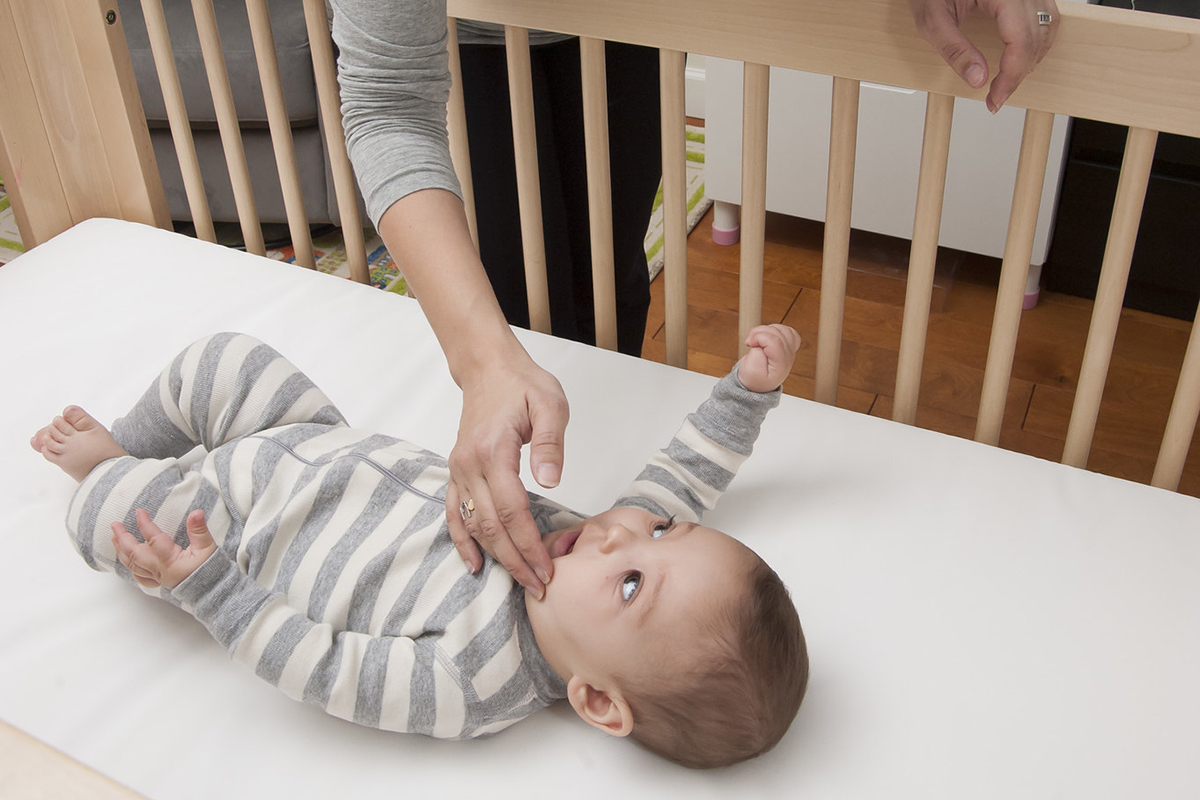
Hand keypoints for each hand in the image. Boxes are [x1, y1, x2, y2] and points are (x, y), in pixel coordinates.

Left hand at [111, 509, 217, 589]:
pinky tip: (125, 559)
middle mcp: (159, 569)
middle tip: (115, 525)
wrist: (211, 591)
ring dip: (121, 550)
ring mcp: (157, 576)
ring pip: (132, 565)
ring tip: (114, 538)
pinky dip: (129, 567)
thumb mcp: (207, 547)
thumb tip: (196, 513)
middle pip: (134, 554)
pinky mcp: (158, 581)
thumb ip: (199, 530)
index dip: (144, 524)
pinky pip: (138, 576)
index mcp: (170, 560)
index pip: (153, 539)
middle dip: (123, 538)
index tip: (139, 512)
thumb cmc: (209, 569)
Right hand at [446, 355, 568, 599]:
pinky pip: (454, 512)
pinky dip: (462, 540)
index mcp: (493, 451)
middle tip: (539, 587)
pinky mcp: (457, 470)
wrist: (488, 367)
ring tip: (519, 580)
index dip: (529, 544)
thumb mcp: (550, 404)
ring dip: (495, 556)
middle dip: (516, 561)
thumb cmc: (522, 384)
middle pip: (492, 526)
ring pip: (474, 524)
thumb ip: (550, 443)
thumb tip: (551, 482)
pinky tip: (473, 563)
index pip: (513, 510)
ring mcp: (459, 469)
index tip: (547, 568)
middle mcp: (469, 464)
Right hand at [738, 324, 800, 392]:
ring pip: (782, 329)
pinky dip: (775, 329)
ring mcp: (790, 350)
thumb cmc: (754, 379)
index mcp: (781, 363)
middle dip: (759, 332)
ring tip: (757, 339)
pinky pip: (787, 331)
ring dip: (766, 329)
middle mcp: (789, 355)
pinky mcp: (788, 346)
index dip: (759, 337)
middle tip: (750, 342)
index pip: (775, 340)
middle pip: (778, 332)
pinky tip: (766, 337)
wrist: (758, 384)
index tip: (749, 343)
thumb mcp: (750, 371)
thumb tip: (760, 342)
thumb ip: (756, 354)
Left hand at [908, 0, 1058, 112]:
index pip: (1020, 39)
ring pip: (1048, 25)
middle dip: (1019, 72)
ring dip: (1032, 57)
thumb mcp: (932, 20)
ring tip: (1007, 80)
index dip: (1012, 75)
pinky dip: (1036, 40)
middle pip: (1037, 36)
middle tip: (997, 96)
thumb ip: (954, 50)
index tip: (996, 99)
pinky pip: (1045, 15)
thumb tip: (977, 79)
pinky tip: (1018, 56)